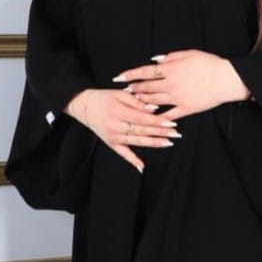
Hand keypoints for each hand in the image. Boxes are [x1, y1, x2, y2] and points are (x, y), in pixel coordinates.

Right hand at [63, 88, 179, 173]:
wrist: (84, 106)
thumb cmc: (104, 98)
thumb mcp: (120, 94)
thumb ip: (137, 101)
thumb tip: (154, 109)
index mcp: (118, 111)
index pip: (142, 118)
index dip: (158, 121)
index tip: (172, 122)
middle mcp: (115, 126)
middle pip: (142, 130)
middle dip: (160, 132)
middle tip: (176, 133)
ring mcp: (113, 136)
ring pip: (137, 142)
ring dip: (153, 143)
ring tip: (168, 143)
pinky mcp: (110, 143)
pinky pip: (123, 154)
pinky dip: (132, 160)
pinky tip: (142, 167)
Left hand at [111, 50, 250, 121]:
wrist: (226, 79)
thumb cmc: (209, 64)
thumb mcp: (189, 54)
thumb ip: (170, 57)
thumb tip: (154, 61)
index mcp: (171, 69)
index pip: (145, 72)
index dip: (130, 74)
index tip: (119, 77)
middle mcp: (171, 84)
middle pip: (146, 87)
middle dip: (133, 89)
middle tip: (125, 91)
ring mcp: (177, 98)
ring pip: (154, 101)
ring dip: (142, 101)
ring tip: (134, 102)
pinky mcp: (186, 109)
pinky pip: (169, 115)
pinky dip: (158, 117)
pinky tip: (150, 118)